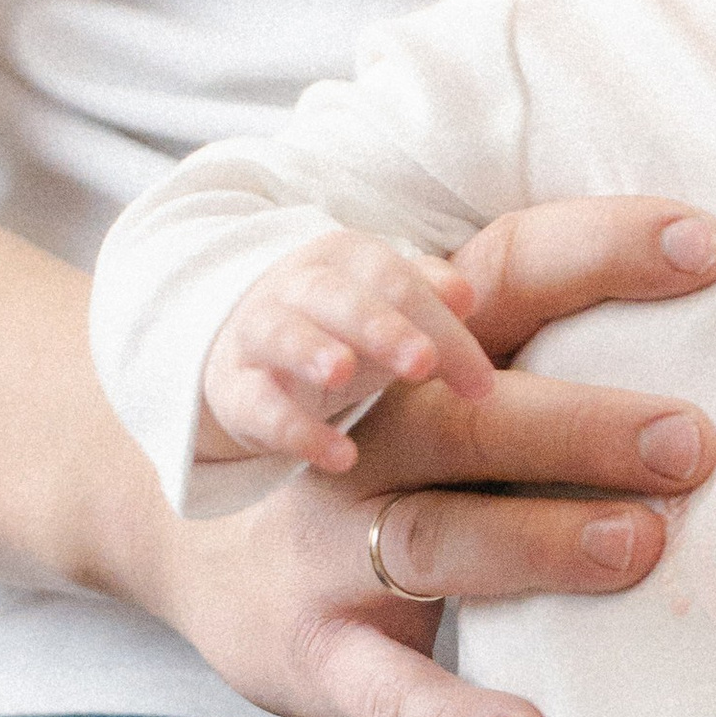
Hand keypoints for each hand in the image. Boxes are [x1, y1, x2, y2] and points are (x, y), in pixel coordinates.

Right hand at [139, 197, 715, 716]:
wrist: (200, 566)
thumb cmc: (389, 479)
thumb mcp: (445, 414)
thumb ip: (548, 379)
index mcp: (417, 368)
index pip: (505, 278)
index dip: (599, 252)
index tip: (710, 244)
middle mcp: (367, 445)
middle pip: (468, 417)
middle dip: (583, 425)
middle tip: (696, 445)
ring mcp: (334, 550)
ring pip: (436, 538)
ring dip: (540, 544)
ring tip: (640, 551)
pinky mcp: (320, 653)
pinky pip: (390, 691)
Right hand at [199, 226, 499, 469]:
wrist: (253, 352)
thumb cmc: (348, 329)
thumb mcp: (392, 312)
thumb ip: (430, 300)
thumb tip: (466, 295)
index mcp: (347, 260)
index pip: (397, 282)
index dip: (441, 327)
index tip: (481, 385)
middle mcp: (297, 287)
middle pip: (337, 296)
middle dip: (381, 326)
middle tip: (423, 362)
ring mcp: (257, 334)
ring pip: (281, 333)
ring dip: (312, 350)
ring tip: (343, 373)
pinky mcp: (233, 388)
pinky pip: (258, 404)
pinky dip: (294, 430)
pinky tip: (339, 456)